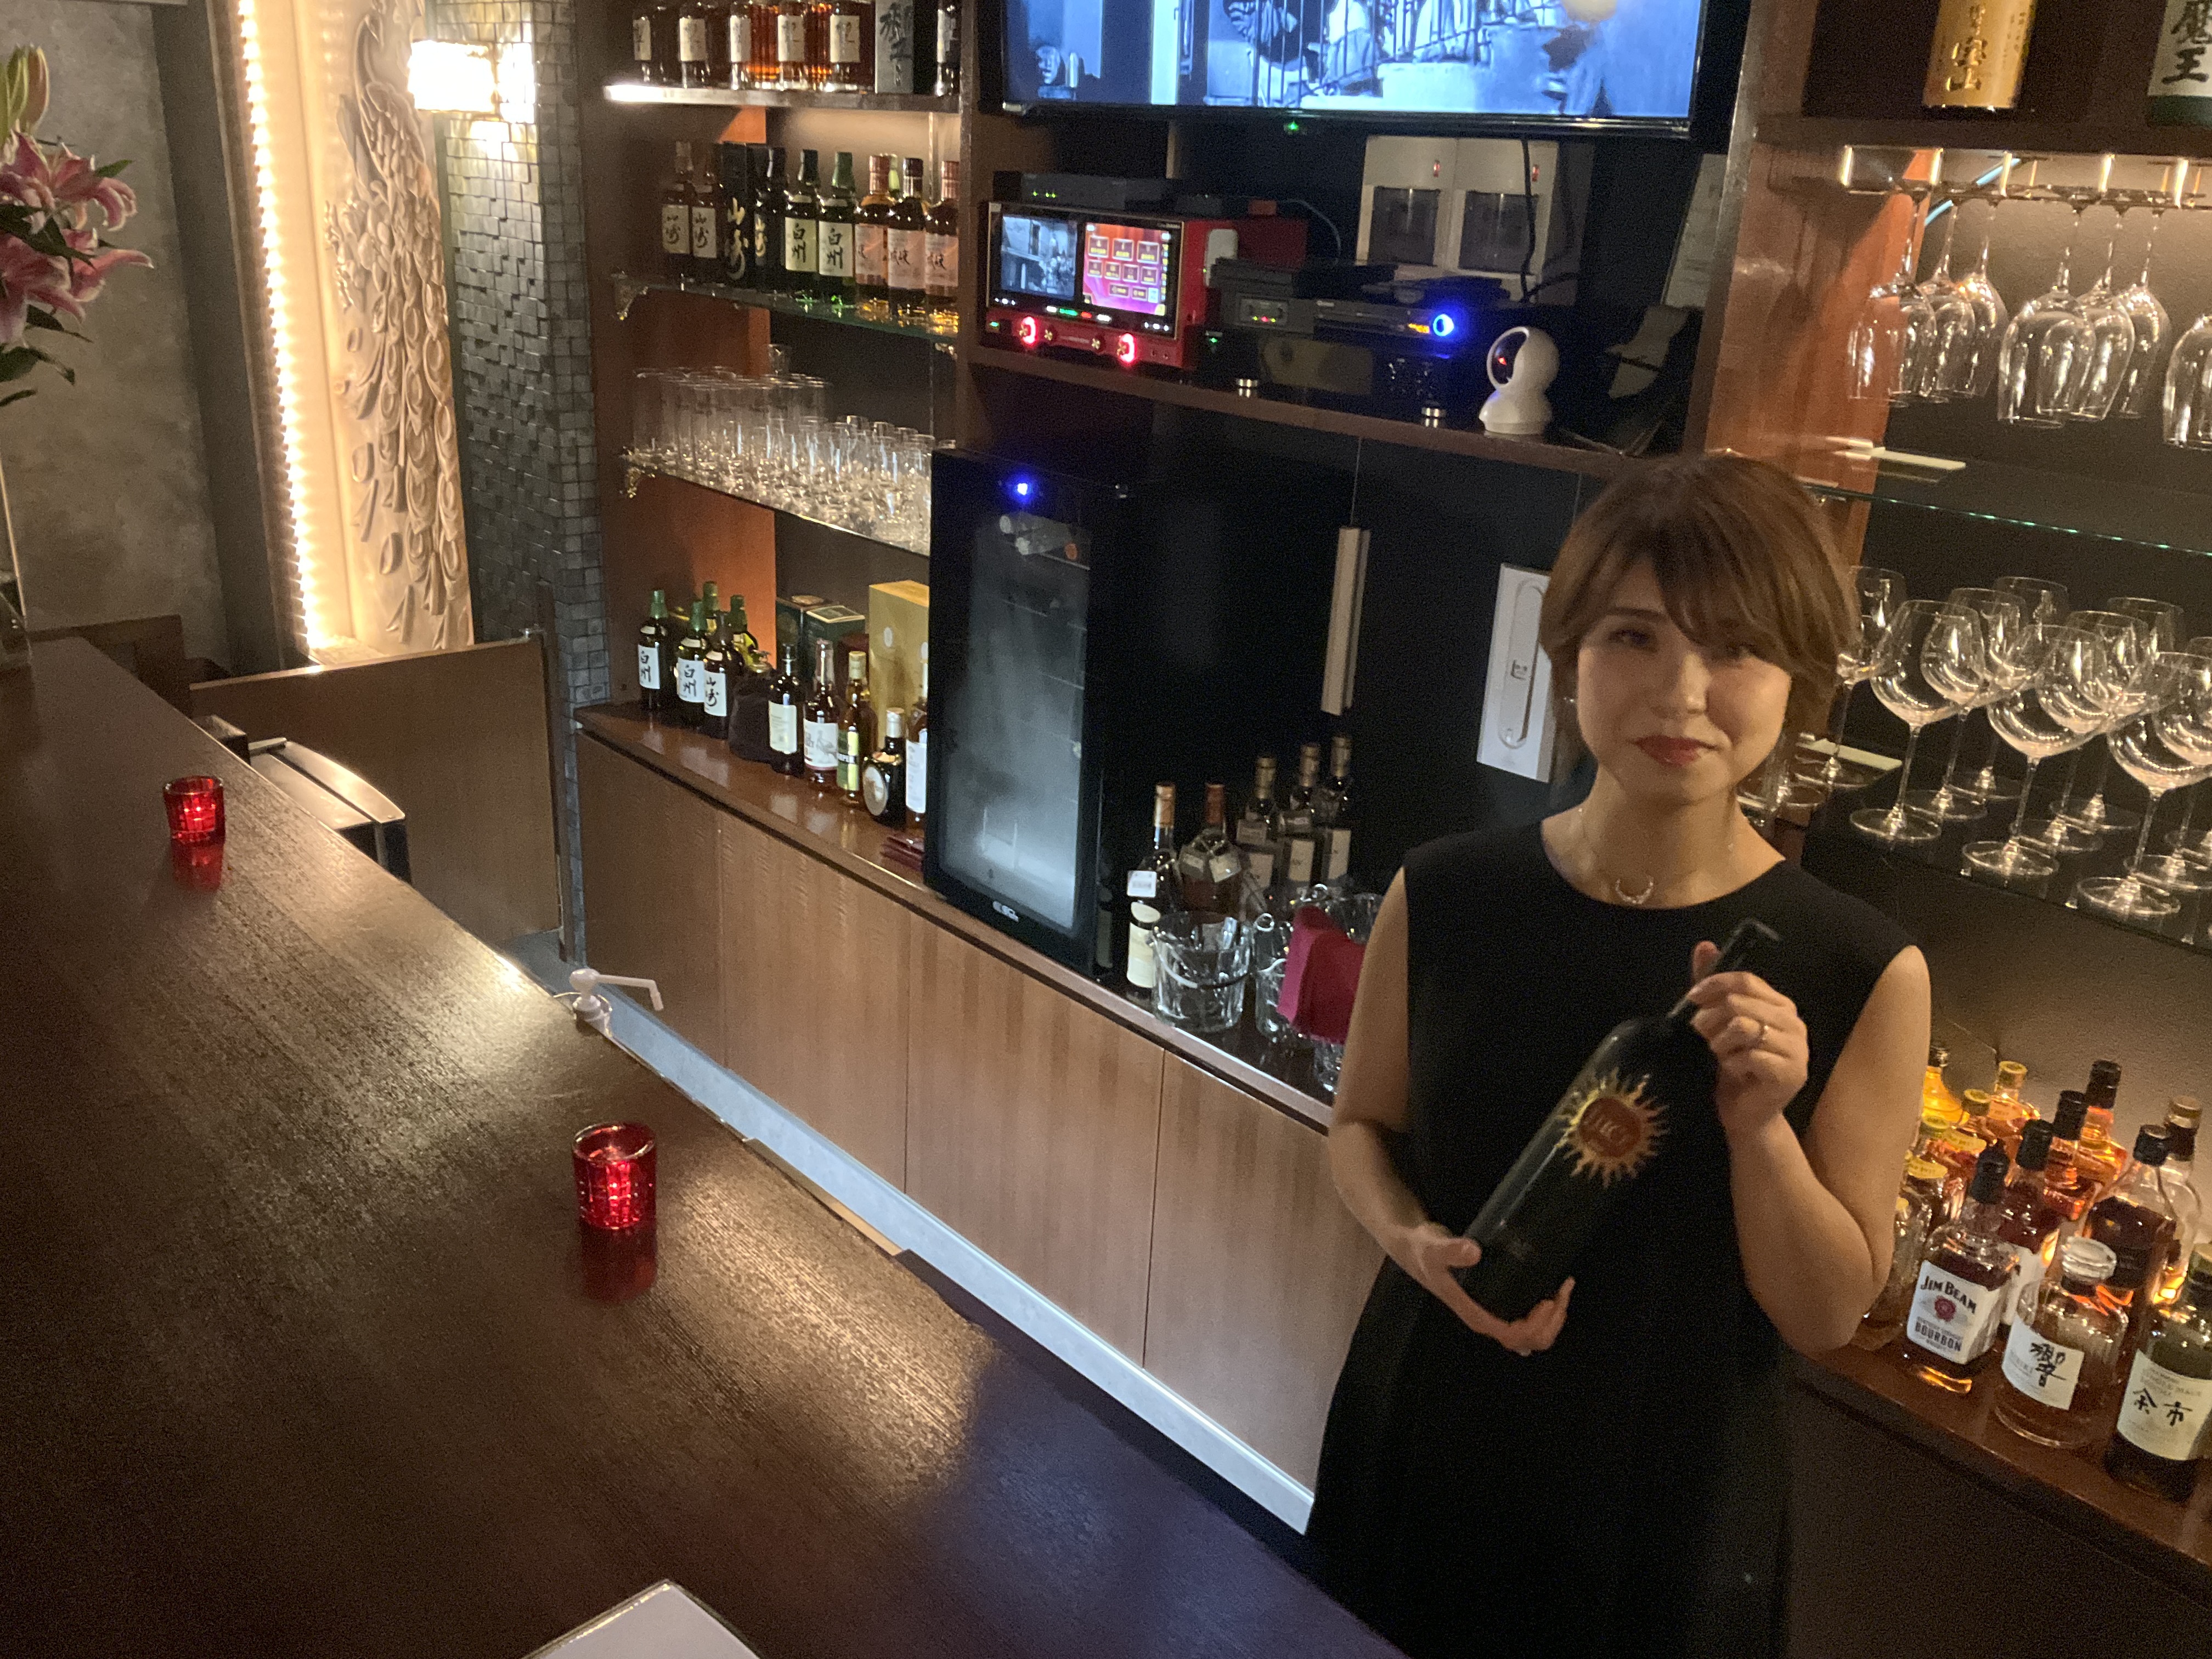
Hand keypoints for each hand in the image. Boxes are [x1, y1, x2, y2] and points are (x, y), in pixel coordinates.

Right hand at [1396, 1221, 1571, 1355]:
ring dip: (1554, 1318)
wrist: (1417, 1249)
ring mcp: (1493, 1314)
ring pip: (1532, 1334)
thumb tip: (1474, 1251)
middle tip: (1562, 1290)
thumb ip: (1452, 1250)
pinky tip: (1552, 1294)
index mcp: (1476, 1315)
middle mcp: (1487, 1320)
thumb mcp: (1435, 1249)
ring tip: (1563, 1289)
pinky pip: (1528, 1320)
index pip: (1514, 1335)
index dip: (1537, 1324)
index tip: (1548, 1299)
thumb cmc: (1426, 1252)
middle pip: (1530, 1340)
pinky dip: (1546, 1314)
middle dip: (1552, 1321)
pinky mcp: (1498, 1303)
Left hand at [1685, 940, 1809, 1141]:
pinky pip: (1749, 1056)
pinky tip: (1732, 1073)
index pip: (1746, 980)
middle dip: (1710, 1020)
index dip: (1715, 984)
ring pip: (1743, 1027)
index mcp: (1779, 1006)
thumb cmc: (1729, 1068)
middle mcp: (1794, 1024)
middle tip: (1702, 1039)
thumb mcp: (1717, 1024)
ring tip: (1718, 1057)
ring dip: (1719, 1044)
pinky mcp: (1792, 1074)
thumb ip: (1713, 988)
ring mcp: (1798, 1050)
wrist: (1742, 1116)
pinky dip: (1731, 1065)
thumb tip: (1704, 945)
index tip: (1692, 998)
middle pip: (1740, 1002)